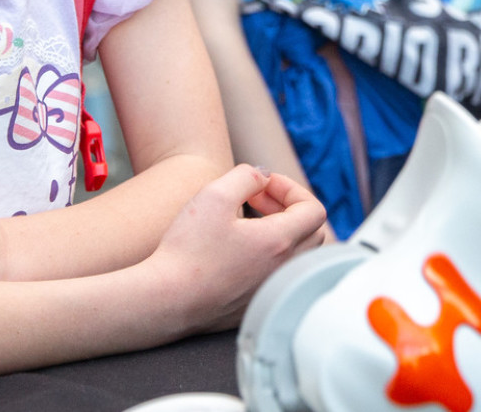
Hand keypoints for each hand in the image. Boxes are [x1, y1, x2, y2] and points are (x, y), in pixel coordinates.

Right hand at [149, 164, 328, 334]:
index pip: (314, 210)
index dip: (291, 189)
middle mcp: (284, 271)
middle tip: (255, 199)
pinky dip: (269, 255)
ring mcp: (271, 290)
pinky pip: (278, 274)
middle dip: (287, 207)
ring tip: (247, 222)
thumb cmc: (187, 249)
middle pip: (311, 232)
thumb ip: (246, 176)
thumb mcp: (214, 194)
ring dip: (281, 230)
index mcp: (280, 243)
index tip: (262, 186)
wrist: (166, 300)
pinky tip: (236, 249)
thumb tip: (262, 177)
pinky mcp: (256, 304)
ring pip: (297, 255)